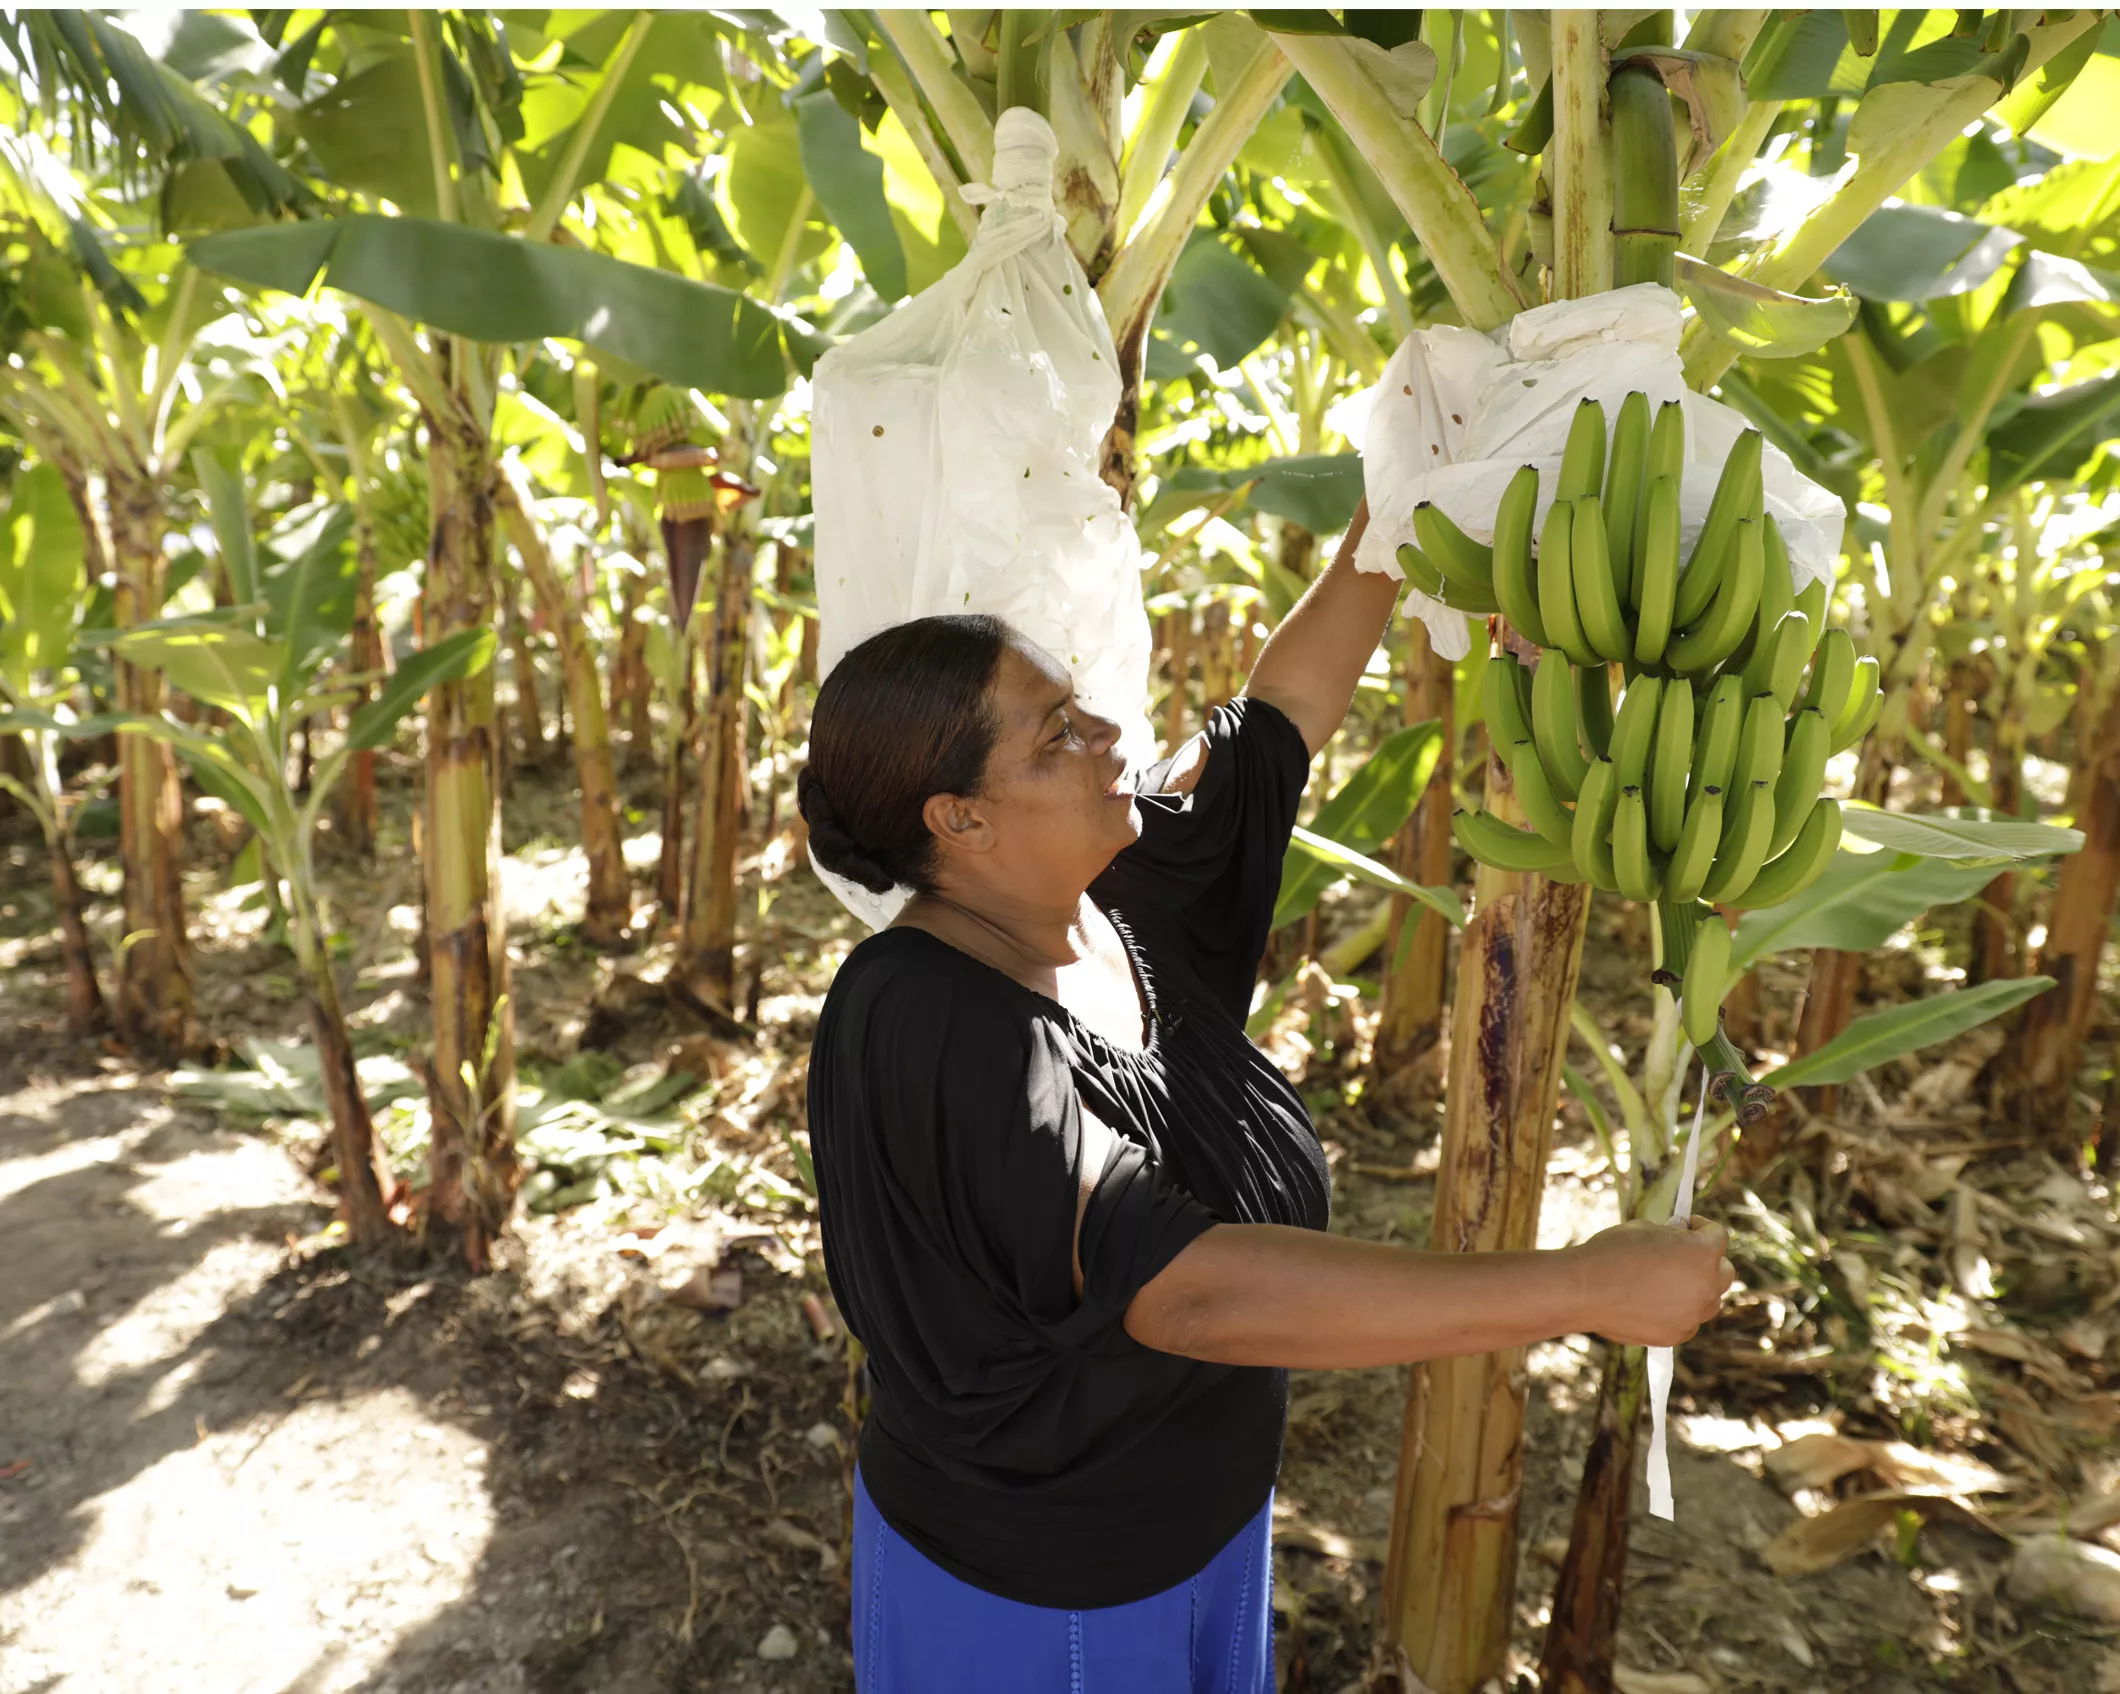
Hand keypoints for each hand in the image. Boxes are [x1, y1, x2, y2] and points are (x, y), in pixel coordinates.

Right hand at [1569, 1217, 1732, 1346]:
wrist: (1585, 1290)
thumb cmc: (1612, 1252)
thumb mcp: (1645, 1229)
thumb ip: (1671, 1235)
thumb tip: (1680, 1237)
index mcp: (1702, 1254)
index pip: (1719, 1235)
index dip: (1702, 1226)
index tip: (1687, 1226)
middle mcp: (1706, 1286)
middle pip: (1725, 1272)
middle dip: (1708, 1261)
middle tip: (1684, 1255)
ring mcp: (1693, 1315)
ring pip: (1710, 1300)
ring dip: (1698, 1288)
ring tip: (1668, 1281)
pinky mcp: (1677, 1335)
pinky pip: (1689, 1321)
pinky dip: (1679, 1311)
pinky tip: (1652, 1302)